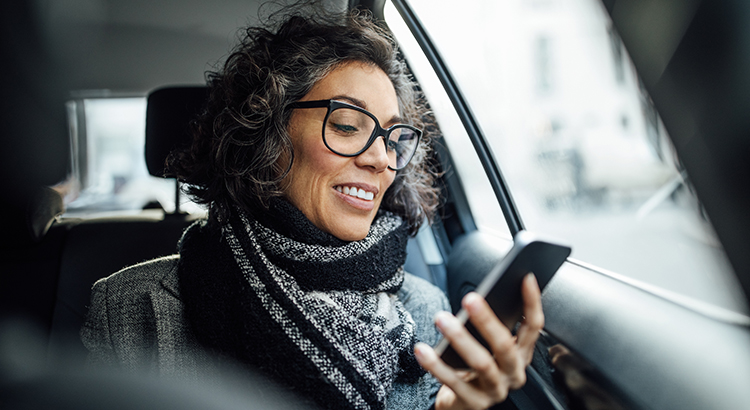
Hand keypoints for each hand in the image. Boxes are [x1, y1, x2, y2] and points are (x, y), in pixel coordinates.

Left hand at [415, 273, 543, 409]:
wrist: (463, 403)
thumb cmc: (475, 368)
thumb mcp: (490, 347)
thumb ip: (491, 327)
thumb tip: (479, 297)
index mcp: (521, 355)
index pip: (533, 327)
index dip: (532, 303)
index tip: (525, 277)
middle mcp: (512, 373)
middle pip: (504, 345)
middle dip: (487, 320)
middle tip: (470, 299)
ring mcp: (495, 390)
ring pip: (481, 363)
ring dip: (460, 338)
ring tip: (442, 319)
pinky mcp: (474, 402)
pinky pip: (453, 382)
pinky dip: (436, 365)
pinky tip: (423, 350)